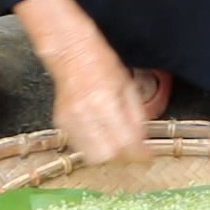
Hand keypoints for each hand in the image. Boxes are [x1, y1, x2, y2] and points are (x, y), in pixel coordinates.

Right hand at [14, 0, 148, 164]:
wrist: (71, 52)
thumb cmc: (99, 62)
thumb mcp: (127, 85)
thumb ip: (136, 116)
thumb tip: (143, 140)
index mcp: (104, 102)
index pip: (126, 141)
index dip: (140, 154)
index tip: (147, 157)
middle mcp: (85, 114)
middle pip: (108, 155)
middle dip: (123, 157)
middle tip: (132, 151)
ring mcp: (70, 120)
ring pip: (92, 156)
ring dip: (108, 154)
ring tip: (116, 144)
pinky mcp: (61, 123)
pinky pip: (80, 147)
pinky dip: (93, 147)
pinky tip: (100, 136)